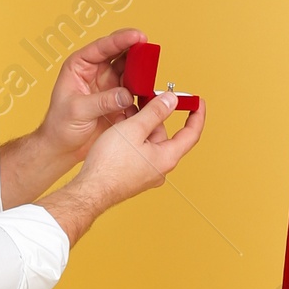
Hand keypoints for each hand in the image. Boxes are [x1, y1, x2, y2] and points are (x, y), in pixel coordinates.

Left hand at [32, 29, 143, 167]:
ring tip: (150, 75)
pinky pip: (136, 92)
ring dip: (142, 73)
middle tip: (150, 51)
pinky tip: (147, 95)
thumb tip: (125, 96)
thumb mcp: (78, 110)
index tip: (138, 36)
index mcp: (80, 66)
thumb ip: (102, 101)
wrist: (63, 148)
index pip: (102, 47)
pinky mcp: (119, 101)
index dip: (121, 39)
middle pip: (121, 54)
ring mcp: (109, 86)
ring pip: (131, 72)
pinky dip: (142, 93)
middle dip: (136, 51)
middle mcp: (96, 72)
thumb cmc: (60, 125)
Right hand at [41, 91, 204, 244]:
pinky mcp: (133, 175)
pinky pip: (139, 150)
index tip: (198, 103)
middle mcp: (160, 168)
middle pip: (165, 135)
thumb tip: (171, 101)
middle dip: (156, 116)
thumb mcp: (134, 129)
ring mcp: (146, 173)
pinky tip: (121, 126)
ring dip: (141, 125)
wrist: (90, 190)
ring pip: (149, 142)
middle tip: (147, 98)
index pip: (191, 134)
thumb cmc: (110, 165)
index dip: (197, 116)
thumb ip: (155, 112)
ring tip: (128, 110)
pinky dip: (133, 136)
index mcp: (167, 158)